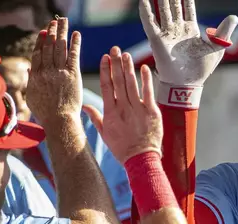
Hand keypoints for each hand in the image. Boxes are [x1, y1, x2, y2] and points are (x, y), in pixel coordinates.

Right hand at [27, 18, 82, 124]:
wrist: (59, 121)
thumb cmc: (47, 114)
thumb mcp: (33, 97)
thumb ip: (32, 81)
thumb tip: (31, 69)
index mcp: (35, 76)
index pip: (38, 54)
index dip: (41, 41)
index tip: (43, 32)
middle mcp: (46, 71)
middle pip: (48, 47)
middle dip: (51, 33)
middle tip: (53, 22)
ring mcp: (59, 72)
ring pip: (59, 47)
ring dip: (61, 33)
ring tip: (63, 23)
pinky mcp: (72, 75)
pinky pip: (73, 55)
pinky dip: (74, 43)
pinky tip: (76, 34)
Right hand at [86, 47, 161, 163]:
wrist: (141, 159)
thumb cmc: (122, 149)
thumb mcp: (105, 134)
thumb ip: (96, 118)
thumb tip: (84, 107)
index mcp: (111, 113)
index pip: (106, 87)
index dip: (105, 71)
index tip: (104, 58)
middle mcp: (123, 109)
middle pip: (118, 82)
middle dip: (116, 64)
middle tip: (114, 49)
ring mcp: (138, 110)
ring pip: (132, 84)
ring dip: (128, 68)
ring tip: (125, 55)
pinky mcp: (152, 112)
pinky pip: (148, 93)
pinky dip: (146, 80)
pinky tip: (143, 68)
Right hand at [139, 0, 237, 106]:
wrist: (188, 83)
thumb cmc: (202, 68)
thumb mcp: (216, 47)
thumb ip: (224, 31)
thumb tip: (234, 16)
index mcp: (190, 30)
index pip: (187, 8)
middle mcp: (177, 29)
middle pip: (173, 6)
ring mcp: (166, 34)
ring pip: (162, 10)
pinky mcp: (157, 40)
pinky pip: (149, 23)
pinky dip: (146, 11)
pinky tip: (143, 0)